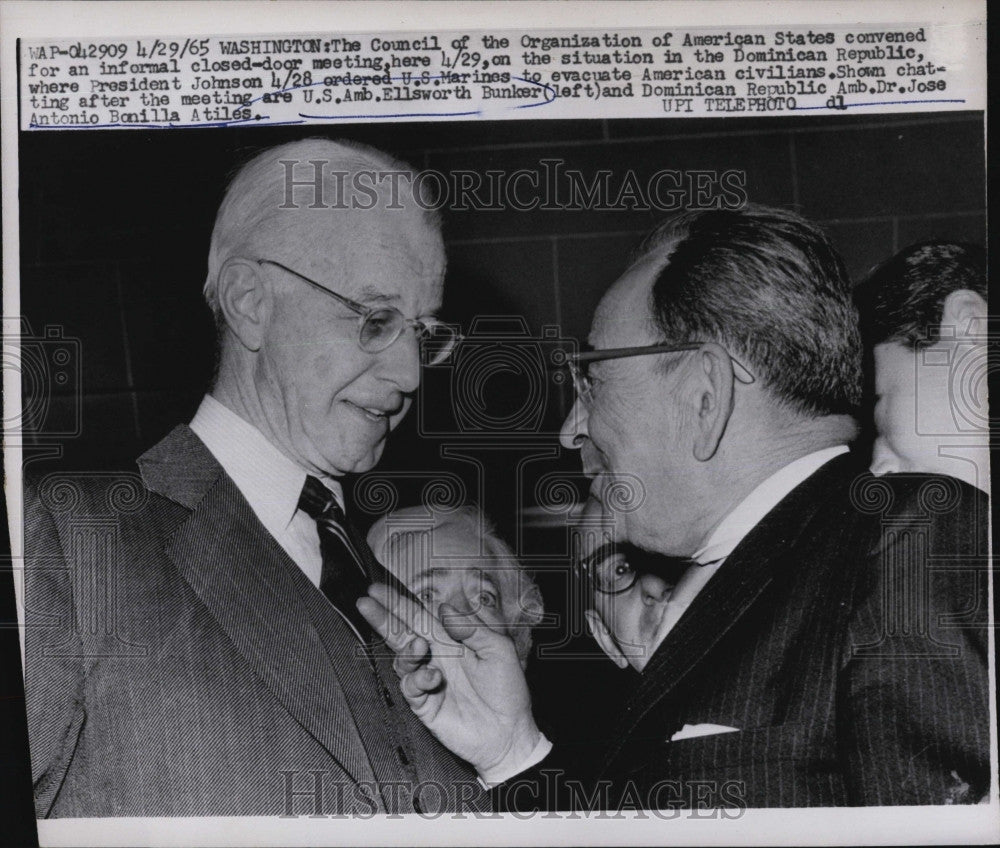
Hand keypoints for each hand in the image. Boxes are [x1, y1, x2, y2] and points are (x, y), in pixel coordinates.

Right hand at [358, 583, 539, 779]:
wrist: (509, 733)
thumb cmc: (508, 690)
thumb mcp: (499, 650)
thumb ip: (472, 628)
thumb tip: (444, 608)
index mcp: (452, 639)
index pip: (420, 615)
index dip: (398, 602)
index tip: (377, 588)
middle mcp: (436, 656)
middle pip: (402, 632)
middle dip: (382, 617)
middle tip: (365, 602)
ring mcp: (428, 680)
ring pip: (402, 658)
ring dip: (406, 649)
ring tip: (419, 645)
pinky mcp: (425, 704)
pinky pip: (410, 687)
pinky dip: (417, 679)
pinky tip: (432, 677)